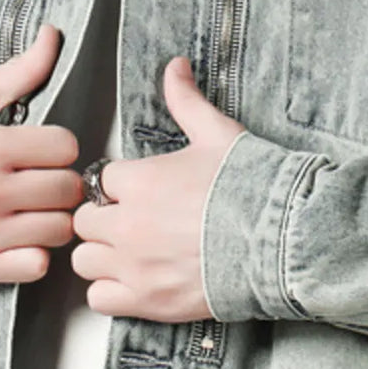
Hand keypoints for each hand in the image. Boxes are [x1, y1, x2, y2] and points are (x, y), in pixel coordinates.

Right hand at [0, 24, 84, 283]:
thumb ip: (17, 71)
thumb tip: (53, 33)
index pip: (65, 147)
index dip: (56, 146)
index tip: (38, 149)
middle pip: (66, 190)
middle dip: (56, 181)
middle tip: (37, 179)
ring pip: (58, 229)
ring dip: (50, 218)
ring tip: (29, 208)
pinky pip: (37, 266)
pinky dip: (33, 253)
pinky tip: (16, 236)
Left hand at [70, 56, 243, 320]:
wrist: (283, 240)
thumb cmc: (254, 188)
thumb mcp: (218, 135)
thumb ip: (186, 101)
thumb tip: (174, 67)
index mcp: (139, 181)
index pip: (102, 180)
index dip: (120, 186)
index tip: (139, 192)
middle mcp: (127, 224)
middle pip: (85, 220)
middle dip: (105, 219)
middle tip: (132, 222)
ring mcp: (134, 266)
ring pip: (84, 260)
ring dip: (102, 255)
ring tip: (129, 252)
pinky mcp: (146, 301)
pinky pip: (99, 299)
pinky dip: (110, 292)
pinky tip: (134, 281)